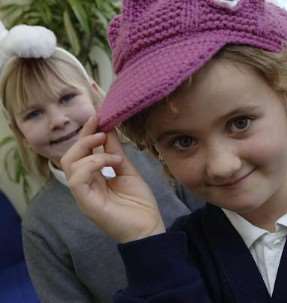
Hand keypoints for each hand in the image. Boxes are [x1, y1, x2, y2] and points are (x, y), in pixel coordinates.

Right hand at [61, 117, 164, 242]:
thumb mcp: (127, 171)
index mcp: (93, 178)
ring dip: (89, 149)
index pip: (81, 152)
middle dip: (84, 137)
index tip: (98, 116)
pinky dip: (92, 165)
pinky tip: (112, 163)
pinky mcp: (86, 203)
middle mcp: (85, 185)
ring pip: (69, 164)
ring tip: (110, 147)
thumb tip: (108, 130)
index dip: (87, 133)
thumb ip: (115, 153)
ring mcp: (84, 195)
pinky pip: (77, 179)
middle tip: (101, 127)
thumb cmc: (139, 204)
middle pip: (70, 156)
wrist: (149, 228)